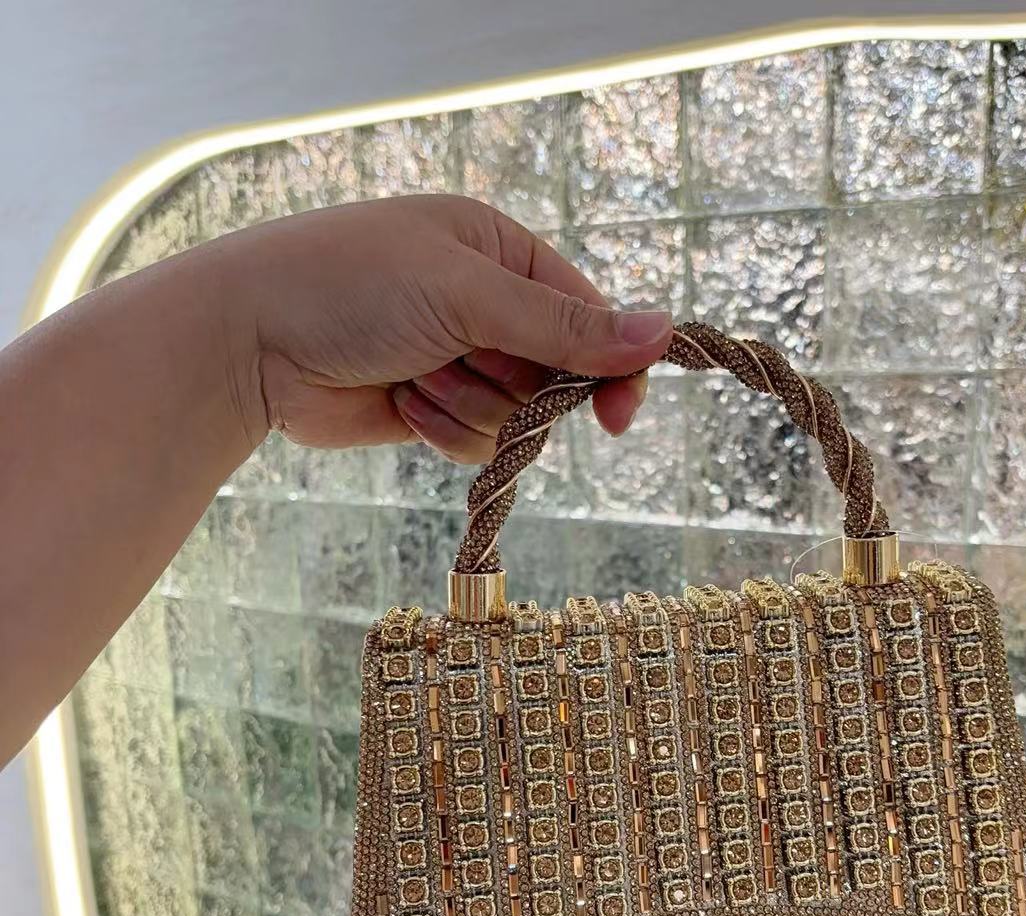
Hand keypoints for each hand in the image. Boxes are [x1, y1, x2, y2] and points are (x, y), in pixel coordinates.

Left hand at [216, 194, 673, 459]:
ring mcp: (458, 358)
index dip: (610, 366)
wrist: (249, 341)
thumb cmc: (350, 286)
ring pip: (515, 415)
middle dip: (518, 385)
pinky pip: (475, 440)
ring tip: (416, 375)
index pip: (586, 315)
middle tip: (473, 368)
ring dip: (469, 405)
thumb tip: (663, 331)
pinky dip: (443, 428)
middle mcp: (484, 304)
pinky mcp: (431, 407)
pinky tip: (402, 402)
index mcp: (499, 252)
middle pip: (556, 373)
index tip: (618, 416)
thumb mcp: (466, 294)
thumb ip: (563, 326)